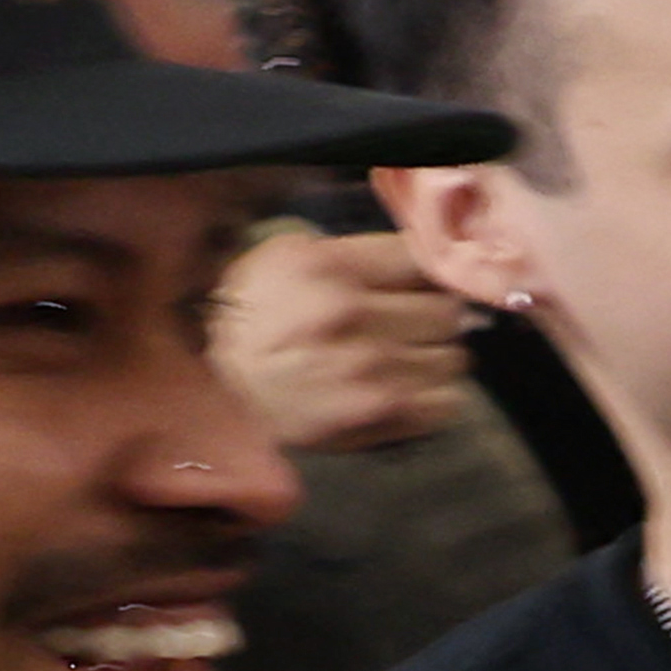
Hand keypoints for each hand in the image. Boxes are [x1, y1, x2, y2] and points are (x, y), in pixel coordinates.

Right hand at [211, 225, 471, 453]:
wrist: (217, 386)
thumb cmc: (254, 316)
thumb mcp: (290, 258)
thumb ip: (359, 254)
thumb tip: (427, 259)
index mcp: (330, 268)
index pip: (424, 258)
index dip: (428, 272)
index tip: (420, 284)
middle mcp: (353, 316)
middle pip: (446, 311)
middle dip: (432, 318)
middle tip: (409, 325)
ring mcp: (369, 371)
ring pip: (453, 357)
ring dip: (434, 358)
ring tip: (403, 359)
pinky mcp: (378, 416)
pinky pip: (445, 402)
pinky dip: (434, 397)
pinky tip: (404, 389)